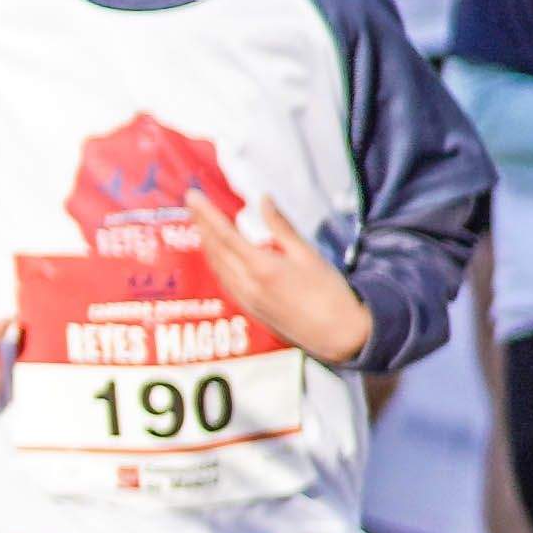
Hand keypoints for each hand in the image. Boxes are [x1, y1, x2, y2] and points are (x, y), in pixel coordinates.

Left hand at [195, 201, 373, 364]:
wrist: (340, 336)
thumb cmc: (330, 292)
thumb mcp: (308, 254)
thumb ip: (281, 227)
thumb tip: (263, 199)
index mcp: (262, 267)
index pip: (224, 234)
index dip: (206, 213)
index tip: (192, 196)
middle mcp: (247, 284)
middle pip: (214, 249)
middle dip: (200, 224)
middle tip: (192, 203)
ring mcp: (246, 300)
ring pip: (216, 266)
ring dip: (206, 243)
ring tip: (200, 223)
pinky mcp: (250, 310)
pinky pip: (223, 281)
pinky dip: (216, 262)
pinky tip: (217, 254)